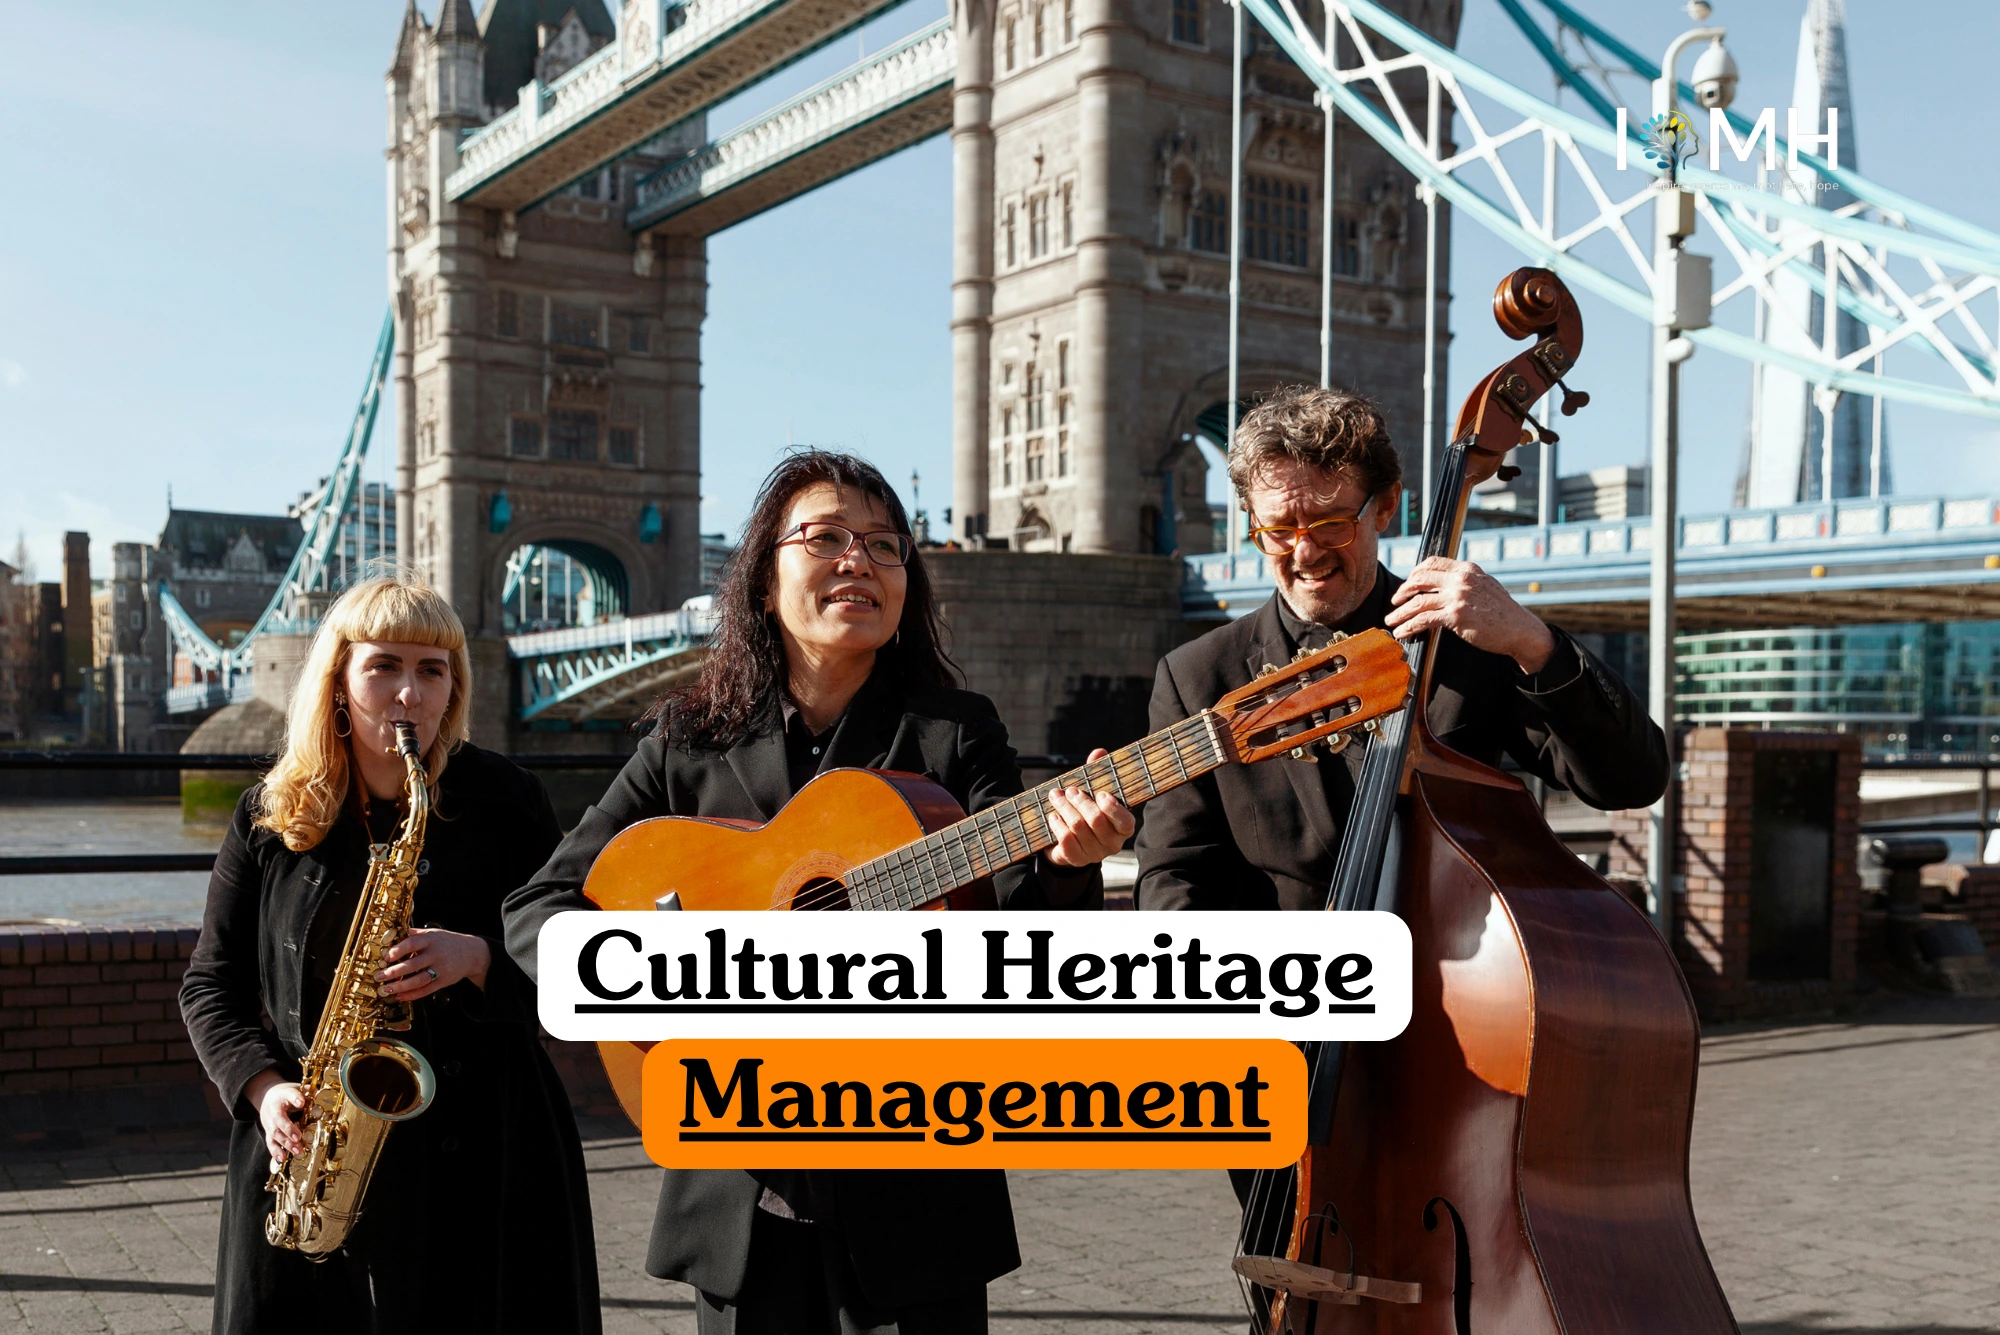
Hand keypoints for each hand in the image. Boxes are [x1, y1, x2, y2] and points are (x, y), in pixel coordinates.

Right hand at [248, 1069, 307, 1163]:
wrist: (268, 1098)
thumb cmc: (288, 1095)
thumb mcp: (297, 1089)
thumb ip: (309, 1092)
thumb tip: (323, 1094)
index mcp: (283, 1095)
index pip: (289, 1094)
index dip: (295, 1098)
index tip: (301, 1102)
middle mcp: (274, 1109)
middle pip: (279, 1119)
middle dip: (289, 1129)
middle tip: (298, 1138)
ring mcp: (269, 1121)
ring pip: (275, 1133)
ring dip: (285, 1143)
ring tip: (297, 1150)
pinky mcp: (268, 1132)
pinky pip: (270, 1142)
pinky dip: (275, 1151)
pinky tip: (282, 1159)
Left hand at [378, 927, 490, 999]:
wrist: (472, 953)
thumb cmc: (448, 942)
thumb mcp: (434, 933)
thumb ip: (415, 934)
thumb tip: (394, 933)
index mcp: (431, 940)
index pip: (412, 943)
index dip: (398, 950)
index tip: (386, 957)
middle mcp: (436, 954)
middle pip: (413, 964)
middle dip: (394, 972)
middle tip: (379, 976)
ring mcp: (441, 969)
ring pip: (419, 980)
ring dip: (401, 986)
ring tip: (386, 989)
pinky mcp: (444, 981)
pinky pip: (426, 990)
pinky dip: (412, 995)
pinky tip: (400, 996)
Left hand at [1046, 749, 1137, 868]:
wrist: (1067, 843)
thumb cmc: (1086, 812)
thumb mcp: (1093, 793)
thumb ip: (1098, 773)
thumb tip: (1099, 751)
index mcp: (1123, 828)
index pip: (1125, 821)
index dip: (1113, 808)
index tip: (1101, 793)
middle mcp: (1112, 844)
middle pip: (1096, 820)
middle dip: (1080, 802)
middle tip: (1070, 790)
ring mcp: (1094, 854)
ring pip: (1078, 828)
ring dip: (1064, 808)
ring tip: (1055, 796)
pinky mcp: (1077, 859)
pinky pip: (1066, 841)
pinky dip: (1058, 825)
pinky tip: (1053, 816)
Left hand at [1384, 556, 1555, 673]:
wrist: (1520, 629)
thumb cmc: (1503, 612)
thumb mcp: (1485, 586)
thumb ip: (1465, 581)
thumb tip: (1444, 583)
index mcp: (1467, 569)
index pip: (1432, 563)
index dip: (1415, 573)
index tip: (1408, 584)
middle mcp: (1460, 579)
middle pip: (1419, 579)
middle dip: (1402, 591)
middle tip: (1395, 602)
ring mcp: (1457, 596)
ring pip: (1417, 602)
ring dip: (1400, 613)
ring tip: (1391, 621)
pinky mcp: (1455, 616)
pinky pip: (1423, 619)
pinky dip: (1408, 626)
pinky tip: (1402, 633)